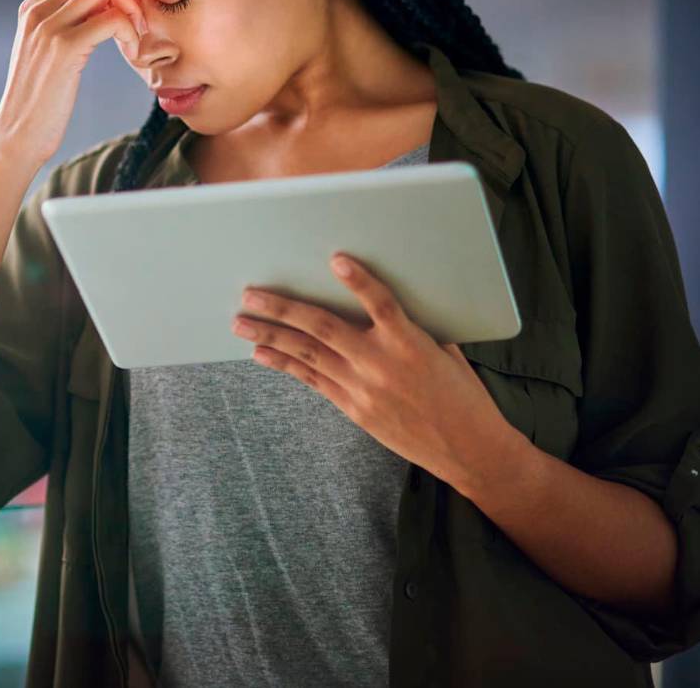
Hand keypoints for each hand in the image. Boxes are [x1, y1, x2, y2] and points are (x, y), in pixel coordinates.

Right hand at [0, 0, 148, 162]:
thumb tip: (96, 10)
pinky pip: (112, 18)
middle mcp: (38, 9)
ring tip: (135, 39)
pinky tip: (132, 53)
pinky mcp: (65, 48)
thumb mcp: (44, 52)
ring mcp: (49, 26)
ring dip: (132, 9)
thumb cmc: (39, 99)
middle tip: (136, 25)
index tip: (119, 7)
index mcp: (32, 6)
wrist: (17, 133)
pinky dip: (131, 32)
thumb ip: (61, 25)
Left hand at [231, 252, 519, 492]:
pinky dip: (286, 365)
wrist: (469, 450)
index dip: (360, 281)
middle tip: (251, 294)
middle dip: (282, 309)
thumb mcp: (444, 350)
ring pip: (309, 355)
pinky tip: (262, 354)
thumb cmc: (462, 394)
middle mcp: (381, 365)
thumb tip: (381, 300)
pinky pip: (313, 381)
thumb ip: (411, 325)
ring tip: (242, 323)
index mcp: (411, 344)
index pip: (382, 304)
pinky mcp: (355, 410)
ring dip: (271, 337)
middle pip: (324, 328)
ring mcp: (364, 389)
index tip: (336, 260)